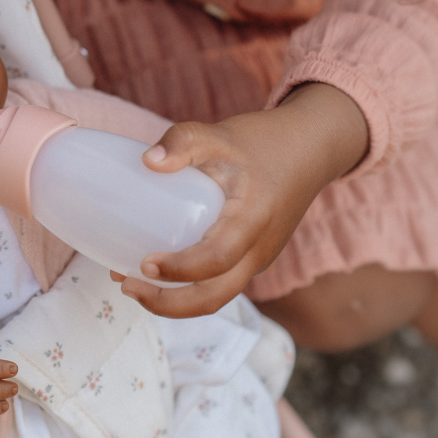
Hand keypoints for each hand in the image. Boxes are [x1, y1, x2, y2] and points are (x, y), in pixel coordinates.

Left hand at [114, 83, 368, 317]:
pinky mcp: (253, 257)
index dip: (180, 269)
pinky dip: (190, 286)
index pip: (217, 259)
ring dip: (176, 300)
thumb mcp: (222, 133)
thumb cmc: (264, 141)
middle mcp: (259, 249)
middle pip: (216, 297)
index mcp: (254, 219)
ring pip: (218, 295)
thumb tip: (147, 161)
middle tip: (127, 286)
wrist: (311, 150)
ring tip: (132, 282)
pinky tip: (160, 268)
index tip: (144, 263)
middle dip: (169, 304)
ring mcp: (258, 257)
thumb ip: (184, 141)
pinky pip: (221, 282)